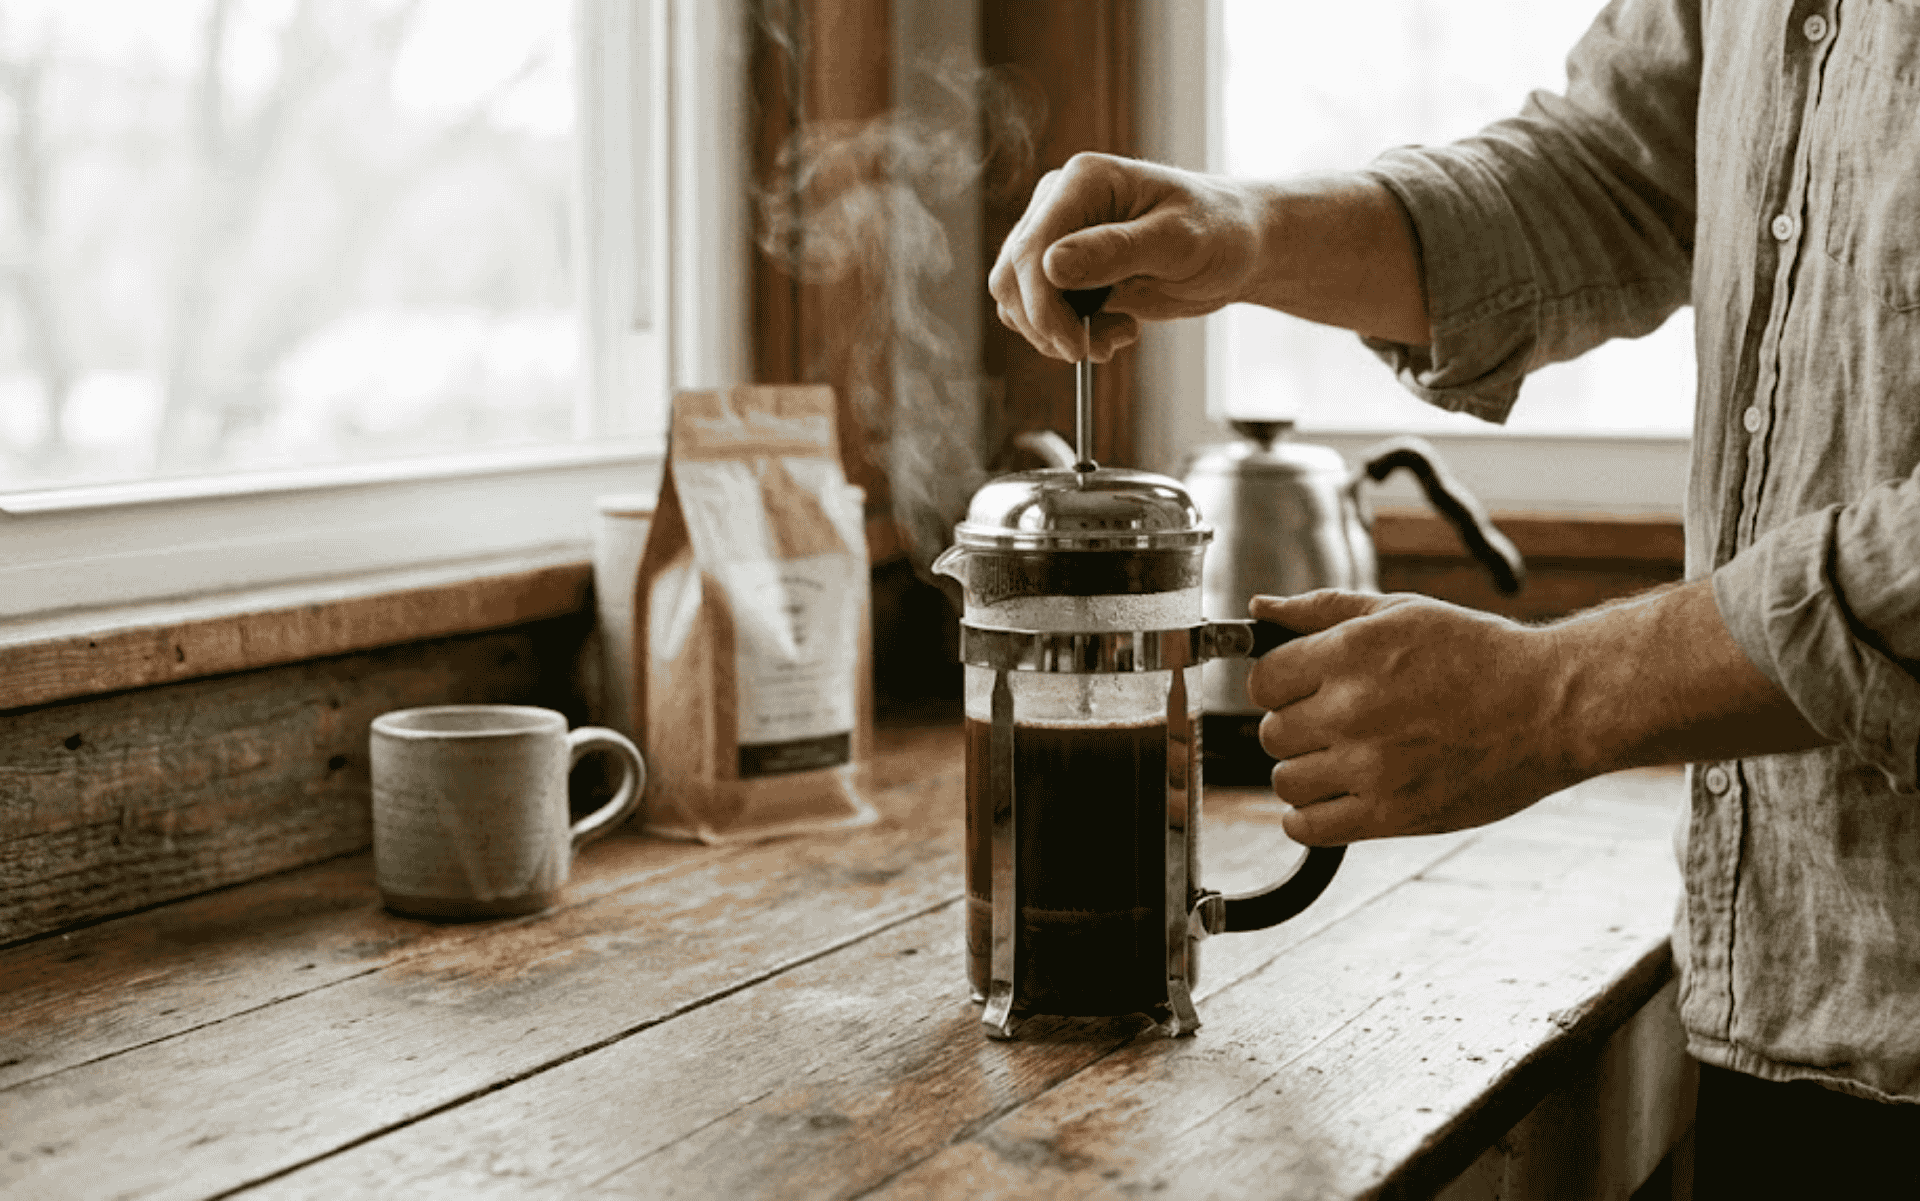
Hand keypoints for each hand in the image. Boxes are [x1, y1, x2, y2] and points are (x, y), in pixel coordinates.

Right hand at [988, 153, 1270, 362]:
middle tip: (1092, 349)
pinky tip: (1113, 331)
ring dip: (1055, 333)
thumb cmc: (1221, 231)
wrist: (1238, 246)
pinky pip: (1038, 311)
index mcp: (1082, 181)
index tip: (1075, 345)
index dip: (1042, 306)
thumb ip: (1115, 251)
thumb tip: (1052, 266)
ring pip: (1016, 298)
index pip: (1031, 249)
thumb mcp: (1178, 242)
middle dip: (1045, 324)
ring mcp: (1059, 236)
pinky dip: (1065, 334)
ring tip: (1115, 336)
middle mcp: (1060, 203)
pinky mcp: (1066, 269)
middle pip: (1011, 276)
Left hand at [1247, 590, 1581, 845]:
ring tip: (1344, 760)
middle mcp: (1354, 709)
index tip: (1304, 690)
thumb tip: (1258, 607)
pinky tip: (1337, 798)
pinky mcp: (1392, 815)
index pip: (1262, 681)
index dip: (1280, 685)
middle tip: (1336, 724)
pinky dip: (1309, 818)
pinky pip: (1307, 828)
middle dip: (1296, 727)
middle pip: (1271, 733)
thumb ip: (1323, 609)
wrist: (1551, 708)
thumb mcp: (1401, 611)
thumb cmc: (1477, 655)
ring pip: (1285, 782)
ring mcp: (1372, 767)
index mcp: (1352, 653)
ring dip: (1305, 773)